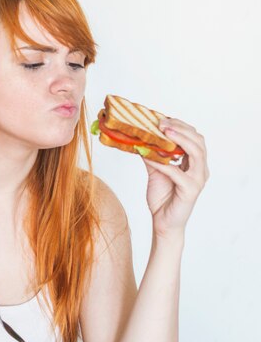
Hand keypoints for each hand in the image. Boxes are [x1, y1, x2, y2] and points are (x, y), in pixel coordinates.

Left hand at [142, 119, 208, 237]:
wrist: (163, 223)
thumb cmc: (163, 198)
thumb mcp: (155, 171)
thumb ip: (152, 156)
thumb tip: (140, 139)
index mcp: (195, 163)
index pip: (194, 138)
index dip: (181, 126)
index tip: (163, 118)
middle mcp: (200, 170)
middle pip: (198, 141)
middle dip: (181, 129)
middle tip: (162, 123)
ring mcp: (198, 180)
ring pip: (196, 152)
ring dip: (179, 140)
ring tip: (163, 132)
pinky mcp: (190, 191)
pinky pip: (177, 172)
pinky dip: (163, 163)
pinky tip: (150, 158)